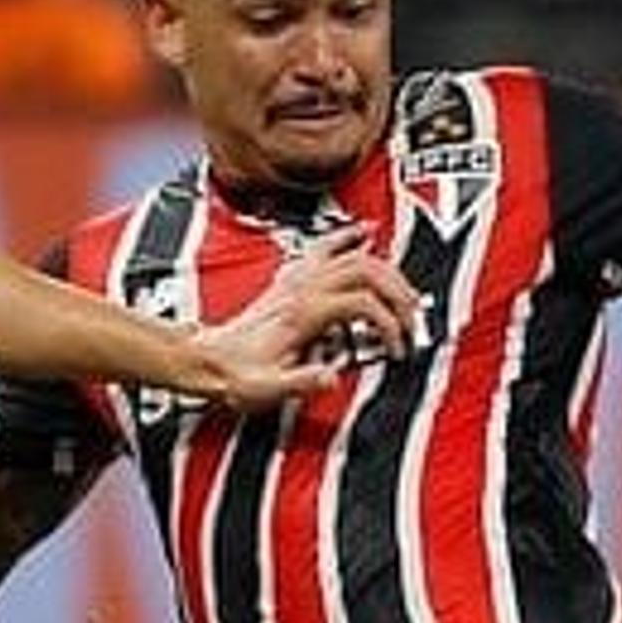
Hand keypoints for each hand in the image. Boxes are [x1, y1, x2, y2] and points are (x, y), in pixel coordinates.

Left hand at [185, 234, 425, 412]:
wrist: (208, 362)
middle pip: (366, 269)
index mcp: (303, 313)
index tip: (395, 350)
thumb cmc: (238, 375)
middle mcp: (302, 289)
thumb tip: (332, 377)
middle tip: (413, 319)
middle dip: (398, 293)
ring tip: (405, 288)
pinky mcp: (292, 280)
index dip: (388, 324)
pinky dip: (350, 238)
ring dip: (386, 269)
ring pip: (352, 255)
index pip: (363, 303)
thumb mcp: (270, 388)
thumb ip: (303, 381)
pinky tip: (364, 234)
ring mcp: (297, 281)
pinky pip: (326, 247)